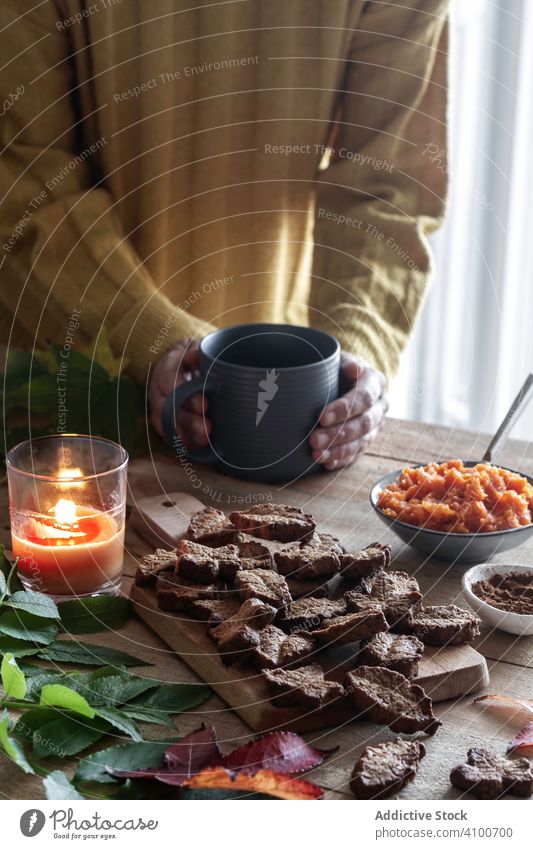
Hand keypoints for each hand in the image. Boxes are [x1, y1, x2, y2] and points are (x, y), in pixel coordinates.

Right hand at [148, 338, 210, 447]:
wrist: (186, 364)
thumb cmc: (196, 359)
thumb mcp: (199, 349)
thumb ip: (199, 354)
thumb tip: (199, 357)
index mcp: (166, 367)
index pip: (168, 381)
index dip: (186, 394)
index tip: (205, 404)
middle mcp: (156, 388)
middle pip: (165, 406)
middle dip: (187, 419)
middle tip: (207, 427)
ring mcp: (157, 406)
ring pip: (164, 423)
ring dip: (185, 433)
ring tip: (205, 439)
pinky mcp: (161, 420)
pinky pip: (167, 434)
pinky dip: (182, 441)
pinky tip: (198, 445)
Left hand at [309, 353, 387, 469]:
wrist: (342, 378)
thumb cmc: (336, 368)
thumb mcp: (339, 359)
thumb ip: (345, 363)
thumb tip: (354, 369)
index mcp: (375, 382)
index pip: (364, 398)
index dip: (343, 409)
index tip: (321, 417)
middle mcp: (380, 406)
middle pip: (363, 424)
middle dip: (338, 434)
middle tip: (314, 440)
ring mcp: (376, 426)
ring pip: (362, 442)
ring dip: (338, 451)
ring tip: (316, 455)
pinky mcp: (367, 440)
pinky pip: (357, 453)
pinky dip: (342, 460)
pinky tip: (326, 463)